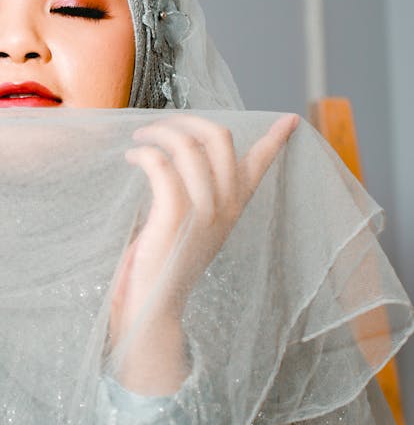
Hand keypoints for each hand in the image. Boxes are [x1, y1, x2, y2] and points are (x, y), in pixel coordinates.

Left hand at [110, 112, 299, 394]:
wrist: (156, 305)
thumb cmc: (167, 261)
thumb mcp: (196, 224)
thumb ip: (200, 193)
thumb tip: (187, 155)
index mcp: (235, 205)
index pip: (261, 164)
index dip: (276, 138)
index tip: (290, 119)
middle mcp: (226, 204)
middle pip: (219, 137)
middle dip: (186, 121)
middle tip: (159, 127)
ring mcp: (203, 209)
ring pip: (188, 145)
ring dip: (158, 133)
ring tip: (140, 140)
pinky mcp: (175, 215)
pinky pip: (161, 164)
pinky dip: (144, 153)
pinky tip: (132, 157)